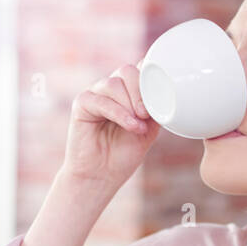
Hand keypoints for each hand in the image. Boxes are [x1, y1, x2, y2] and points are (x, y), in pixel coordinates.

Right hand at [63, 62, 160, 187]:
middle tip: (146, 114)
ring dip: (129, 104)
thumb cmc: (123, 155)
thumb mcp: (148, 130)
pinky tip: (130, 126)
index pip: (139, 68)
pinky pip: (100, 100)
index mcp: (127, 91)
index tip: (162, 93)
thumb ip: (155, 109)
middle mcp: (110, 89)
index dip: (151, 75)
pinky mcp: (82, 104)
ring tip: (138, 126)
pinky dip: (119, 113)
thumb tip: (164, 92)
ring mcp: (95, 94)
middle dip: (141, 91)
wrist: (102, 176)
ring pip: (114, 84)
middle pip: (126, 71)